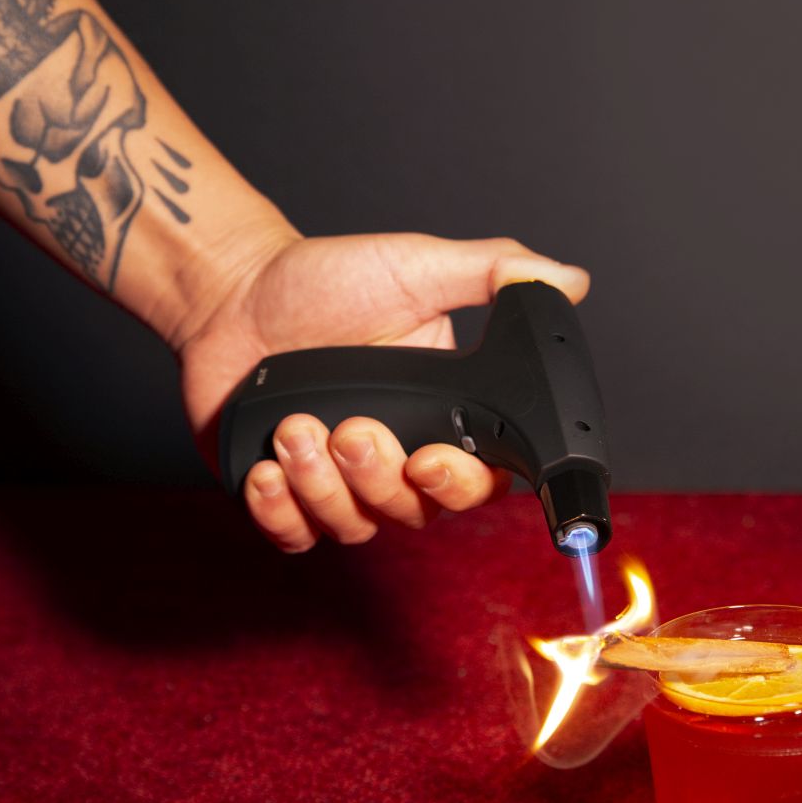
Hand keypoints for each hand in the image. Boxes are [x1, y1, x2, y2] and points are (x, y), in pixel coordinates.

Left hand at [178, 231, 589, 550]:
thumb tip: (567, 279)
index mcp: (440, 412)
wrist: (234, 293)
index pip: (479, 476)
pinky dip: (281, 511)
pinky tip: (267, 467)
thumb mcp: (415, 266)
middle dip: (382, 478)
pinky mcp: (286, 496)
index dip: (462, 483)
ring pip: (357, 526)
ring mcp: (341, 482)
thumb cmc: (324, 281)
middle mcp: (397, 457)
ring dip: (324, 486)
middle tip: (352, 428)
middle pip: (418, 512)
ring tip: (295, 426)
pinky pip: (297, 535)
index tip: (430, 458)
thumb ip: (491, 272)